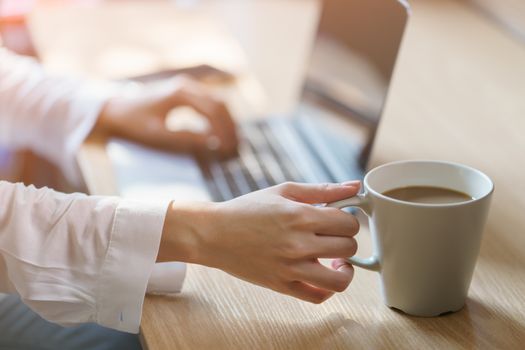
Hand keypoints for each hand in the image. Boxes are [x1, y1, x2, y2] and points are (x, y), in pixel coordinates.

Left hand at [94, 76, 237, 157]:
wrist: (116, 109)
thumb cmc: (134, 124)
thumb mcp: (159, 136)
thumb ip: (187, 138)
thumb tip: (214, 143)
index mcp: (180, 93)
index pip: (213, 110)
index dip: (224, 130)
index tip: (229, 148)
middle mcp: (187, 86)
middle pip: (221, 103)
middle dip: (231, 126)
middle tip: (237, 147)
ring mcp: (188, 86)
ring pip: (218, 101)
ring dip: (228, 121)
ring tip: (233, 141)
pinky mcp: (186, 92)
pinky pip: (210, 102)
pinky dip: (219, 117)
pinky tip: (222, 132)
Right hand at [158, 181, 360, 302]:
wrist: (214, 233)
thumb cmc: (247, 209)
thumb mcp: (283, 191)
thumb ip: (322, 190)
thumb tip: (354, 186)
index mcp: (300, 217)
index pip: (349, 223)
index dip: (348, 218)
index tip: (338, 218)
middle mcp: (298, 244)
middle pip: (348, 248)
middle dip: (346, 239)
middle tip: (333, 235)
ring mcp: (290, 269)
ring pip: (340, 279)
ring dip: (345, 269)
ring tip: (337, 260)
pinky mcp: (281, 286)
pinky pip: (317, 297)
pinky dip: (327, 290)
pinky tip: (322, 274)